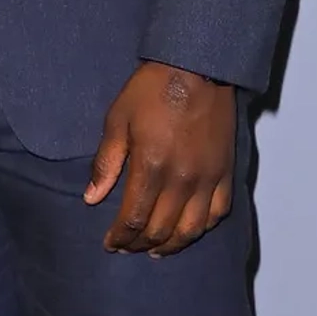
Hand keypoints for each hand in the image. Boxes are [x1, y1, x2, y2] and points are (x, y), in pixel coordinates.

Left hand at [84, 61, 235, 255]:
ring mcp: (207, 178)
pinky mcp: (225, 171)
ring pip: (191, 229)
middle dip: (140, 244)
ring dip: (171, 245)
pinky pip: (218, 211)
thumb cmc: (151, 90)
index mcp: (151, 167)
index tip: (110, 243)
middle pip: (161, 229)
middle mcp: (181, 179)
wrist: (197, 66)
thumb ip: (106, 163)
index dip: (120, 237)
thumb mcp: (117, 121)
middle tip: (127, 246)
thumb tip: (91, 198)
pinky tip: (188, 230)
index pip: (134, 219)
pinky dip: (202, 227)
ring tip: (155, 249)